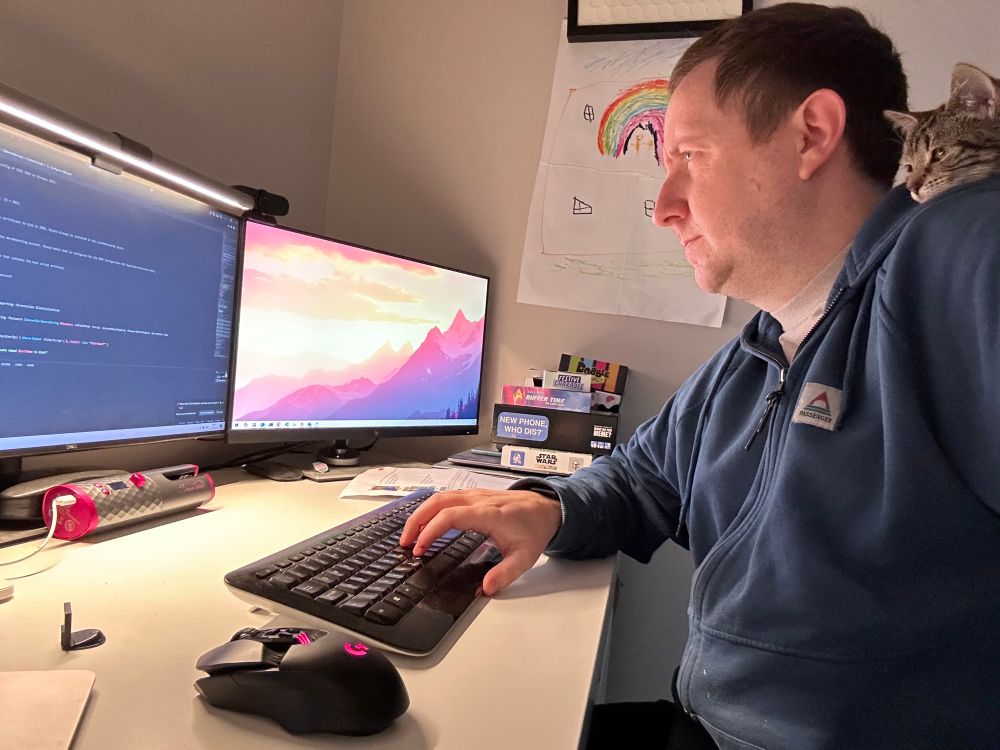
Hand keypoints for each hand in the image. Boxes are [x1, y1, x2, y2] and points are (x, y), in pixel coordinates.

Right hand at [399, 489, 561, 595]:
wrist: (548, 508)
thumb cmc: (534, 530)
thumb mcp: (525, 558)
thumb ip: (505, 574)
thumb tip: (486, 588)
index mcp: (488, 514)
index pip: (450, 516)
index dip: (431, 531)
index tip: (419, 549)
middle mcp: (478, 500)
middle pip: (438, 501)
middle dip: (417, 520)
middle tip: (405, 543)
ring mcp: (474, 495)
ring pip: (439, 496)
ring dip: (421, 513)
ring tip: (410, 536)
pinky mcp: (473, 496)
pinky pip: (446, 497)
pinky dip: (430, 509)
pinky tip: (425, 522)